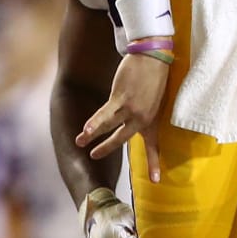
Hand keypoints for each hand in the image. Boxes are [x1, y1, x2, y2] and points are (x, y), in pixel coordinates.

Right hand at [76, 53, 169, 182]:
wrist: (153, 57)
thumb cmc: (153, 77)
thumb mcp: (154, 100)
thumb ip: (144, 113)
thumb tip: (133, 120)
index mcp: (152, 120)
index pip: (154, 145)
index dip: (154, 163)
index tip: (156, 181)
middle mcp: (142, 118)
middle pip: (122, 138)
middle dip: (107, 148)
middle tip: (94, 157)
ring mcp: (131, 109)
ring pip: (109, 127)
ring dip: (93, 136)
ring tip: (79, 143)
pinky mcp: (121, 98)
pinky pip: (104, 114)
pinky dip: (94, 123)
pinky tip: (86, 131)